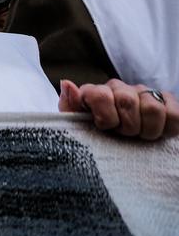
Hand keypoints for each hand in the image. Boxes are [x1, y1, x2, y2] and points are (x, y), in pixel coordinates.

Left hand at [59, 79, 178, 139]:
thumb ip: (70, 106)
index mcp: (96, 92)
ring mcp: (144, 93)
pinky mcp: (168, 102)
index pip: (100, 94)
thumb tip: (67, 83)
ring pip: (153, 108)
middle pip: (127, 101)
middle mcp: (120, 88)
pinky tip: (158, 131)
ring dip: (147, 129)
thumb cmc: (96, 139)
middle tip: (124, 135)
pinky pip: (174, 113)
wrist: (121, 151)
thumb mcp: (76, 127)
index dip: (106, 117)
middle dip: (127, 126)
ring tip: (140, 135)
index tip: (106, 128)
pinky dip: (168, 127)